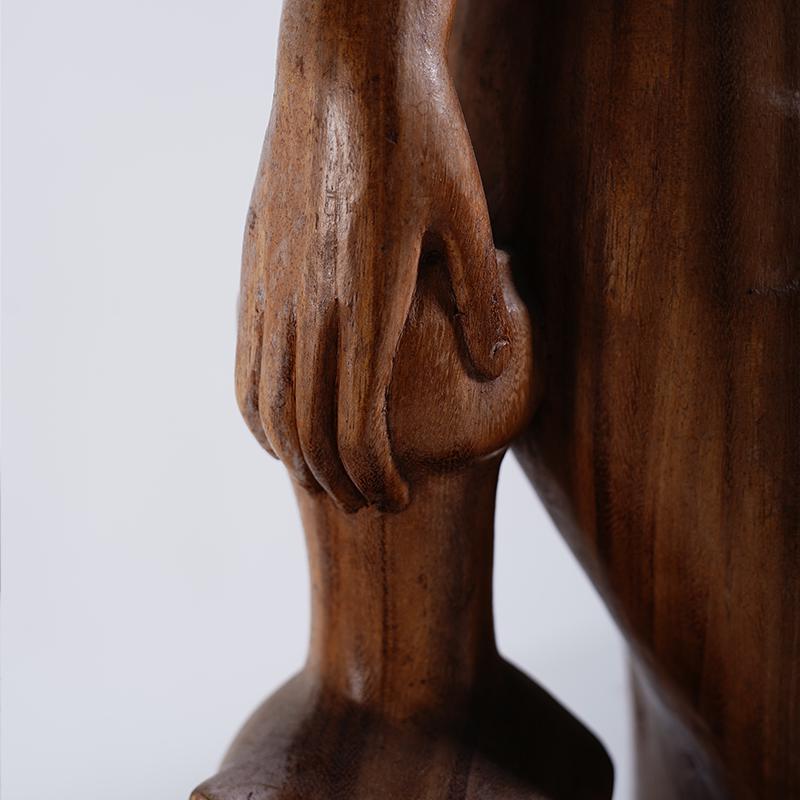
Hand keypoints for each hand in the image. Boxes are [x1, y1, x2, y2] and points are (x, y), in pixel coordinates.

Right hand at [235, 30, 512, 511]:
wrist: (341, 66)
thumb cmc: (416, 134)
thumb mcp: (469, 213)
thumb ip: (481, 299)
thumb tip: (492, 366)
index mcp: (366, 301)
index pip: (357, 428)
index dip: (377, 477)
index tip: (398, 499)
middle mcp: (308, 307)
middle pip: (307, 432)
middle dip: (337, 481)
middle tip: (366, 502)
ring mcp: (271, 290)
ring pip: (266, 406)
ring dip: (294, 457)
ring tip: (323, 478)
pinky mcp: (254, 270)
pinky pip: (245, 364)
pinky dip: (259, 413)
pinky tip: (279, 426)